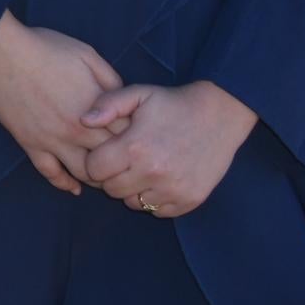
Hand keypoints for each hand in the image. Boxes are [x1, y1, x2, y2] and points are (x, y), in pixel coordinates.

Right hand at [0, 12, 127, 195]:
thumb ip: (110, 79)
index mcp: (96, 107)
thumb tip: (122, 100)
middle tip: (127, 163)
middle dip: (122, 163)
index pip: (129, 136)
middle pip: (111, 160)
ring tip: (104, 175)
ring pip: (84, 173)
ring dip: (97, 178)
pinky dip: (64, 183)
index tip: (139, 139)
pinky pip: (50, 173)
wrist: (1, 51)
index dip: (137, 138)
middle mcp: (78, 130)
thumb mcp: (88, 55)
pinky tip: (73, 187)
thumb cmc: (45, 48)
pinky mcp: (31, 144)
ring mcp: (53, 140)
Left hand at [79, 80, 257, 217]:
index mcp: (135, 147)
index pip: (94, 170)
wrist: (220, 115)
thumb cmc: (174, 103)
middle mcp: (153, 172)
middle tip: (124, 161)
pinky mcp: (190, 200)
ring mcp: (173, 189)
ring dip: (132, 189)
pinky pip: (158, 210)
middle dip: (111, 176)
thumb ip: (107, 104)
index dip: (95, 161)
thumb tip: (84, 121)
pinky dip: (154, 199)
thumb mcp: (139, 94)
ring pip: (133, 203)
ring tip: (142, 169)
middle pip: (111, 190)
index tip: (106, 152)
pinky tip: (159, 180)